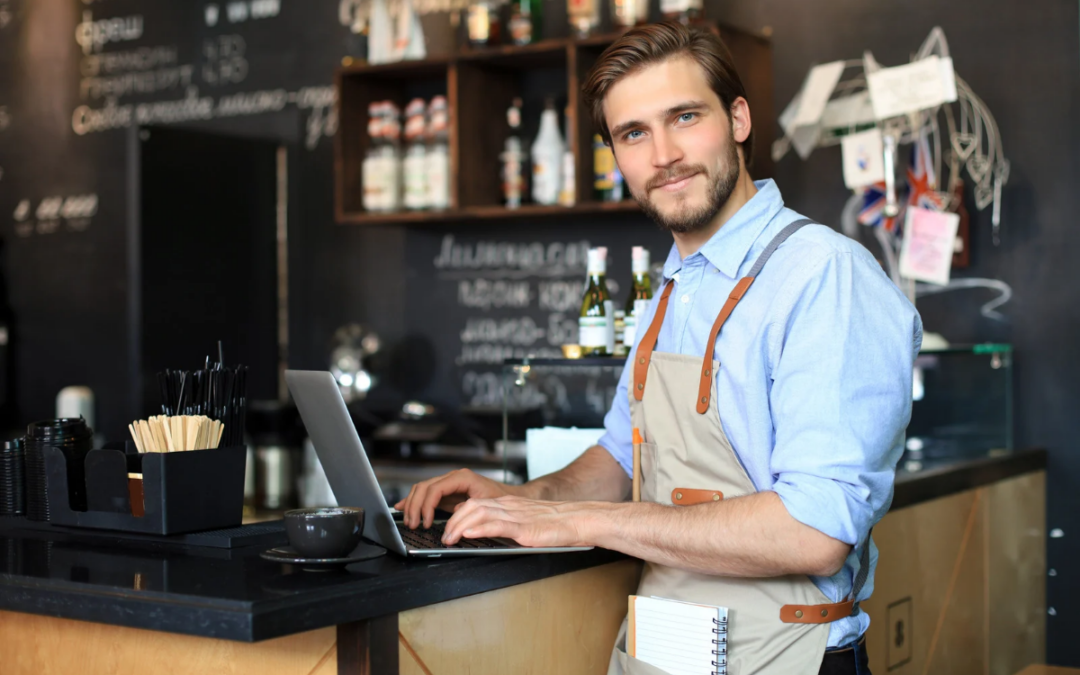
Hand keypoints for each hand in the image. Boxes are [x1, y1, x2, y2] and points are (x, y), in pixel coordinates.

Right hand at [393, 468, 517, 529]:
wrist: (511, 497)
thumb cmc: (501, 500)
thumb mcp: (486, 506)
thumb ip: (467, 511)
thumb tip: (451, 522)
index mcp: (462, 477)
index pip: (435, 488)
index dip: (427, 506)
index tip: (426, 522)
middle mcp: (453, 477)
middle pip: (424, 487)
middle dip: (415, 507)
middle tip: (414, 525)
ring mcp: (448, 483)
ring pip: (422, 489)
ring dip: (413, 505)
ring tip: (411, 522)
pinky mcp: (446, 492)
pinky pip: (426, 494)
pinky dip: (414, 501)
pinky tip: (402, 507)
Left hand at [441, 495, 603, 547]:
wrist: (580, 520)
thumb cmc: (560, 524)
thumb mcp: (529, 522)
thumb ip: (511, 525)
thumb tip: (492, 535)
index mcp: (510, 505)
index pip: (476, 504)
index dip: (458, 514)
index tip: (449, 527)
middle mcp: (510, 507)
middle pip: (472, 506)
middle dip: (453, 521)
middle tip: (444, 537)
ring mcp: (517, 515)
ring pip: (479, 513)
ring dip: (459, 526)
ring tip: (449, 539)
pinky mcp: (525, 527)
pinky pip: (497, 524)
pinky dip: (479, 528)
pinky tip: (469, 534)